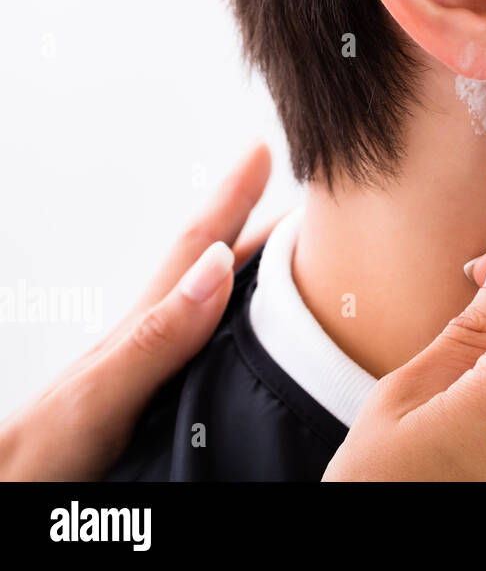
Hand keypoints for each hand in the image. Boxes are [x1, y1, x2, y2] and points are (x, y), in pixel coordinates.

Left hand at [0, 142, 275, 479]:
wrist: (2, 497)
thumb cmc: (32, 461)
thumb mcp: (97, 399)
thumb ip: (155, 338)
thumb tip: (216, 268)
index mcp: (141, 332)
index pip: (198, 249)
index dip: (231, 197)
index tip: (261, 149)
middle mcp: (149, 345)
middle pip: (212, 268)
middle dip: (252, 223)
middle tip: (293, 190)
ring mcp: (148, 374)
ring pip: (212, 306)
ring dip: (249, 270)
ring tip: (286, 250)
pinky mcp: (153, 409)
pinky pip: (209, 346)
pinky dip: (238, 322)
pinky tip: (246, 334)